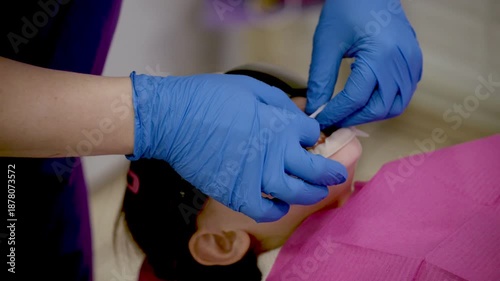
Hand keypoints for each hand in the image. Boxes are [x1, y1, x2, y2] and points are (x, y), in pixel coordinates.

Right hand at [127, 73, 346, 221]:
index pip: (313, 135)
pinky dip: (276, 210)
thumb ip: (280, 103)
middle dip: (330, 172)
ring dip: (311, 193)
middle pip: (314, 169)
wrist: (173, 119)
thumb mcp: (252, 88)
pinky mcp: (236, 193)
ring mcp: (256, 177)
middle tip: (337, 174)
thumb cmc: (210, 98)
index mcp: (281, 124)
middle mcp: (275, 153)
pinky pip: (264, 210)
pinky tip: (280, 205)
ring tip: (317, 191)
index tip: (313, 140)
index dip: (315, 137)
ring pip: (295, 193)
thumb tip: (298, 116)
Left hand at [307, 0, 422, 127]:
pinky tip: (367, 98)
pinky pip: (405, 92)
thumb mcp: (327, 43)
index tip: (320, 120)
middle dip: (355, 118)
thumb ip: (321, 79)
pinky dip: (387, 101)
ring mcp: (412, 60)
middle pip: (380, 108)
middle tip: (334, 119)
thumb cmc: (346, 9)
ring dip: (372, 114)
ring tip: (350, 112)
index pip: (356, 99)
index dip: (336, 113)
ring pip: (396, 105)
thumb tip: (315, 109)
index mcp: (380, 55)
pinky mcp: (414, 59)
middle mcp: (401, 61)